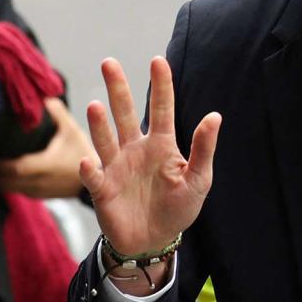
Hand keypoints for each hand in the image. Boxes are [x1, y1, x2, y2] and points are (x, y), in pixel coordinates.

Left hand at [0, 97, 96, 197]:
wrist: (100, 179)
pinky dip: (11, 182)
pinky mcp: (39, 196)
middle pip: (5, 180)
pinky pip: (17, 190)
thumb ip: (58, 114)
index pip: (14, 168)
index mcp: (45, 165)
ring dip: (1, 177)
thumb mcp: (72, 130)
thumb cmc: (83, 152)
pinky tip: (12, 170)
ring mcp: (38, 191)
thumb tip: (44, 98)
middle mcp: (39, 182)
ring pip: (8, 188)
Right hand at [80, 57, 220, 290]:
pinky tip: (87, 162)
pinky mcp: (102, 189)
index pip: (161, 108)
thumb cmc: (179, 206)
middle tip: (109, 62)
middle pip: (125, 113)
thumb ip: (203, 148)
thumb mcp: (199, 179)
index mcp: (161, 144)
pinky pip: (93, 176)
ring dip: (100, 124)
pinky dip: (89, 169)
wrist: (154, 240)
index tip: (158, 60)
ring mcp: (116, 167)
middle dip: (118, 89)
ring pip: (106, 139)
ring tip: (96, 105)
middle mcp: (135, 149)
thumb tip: (214, 116)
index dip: (160, 85)